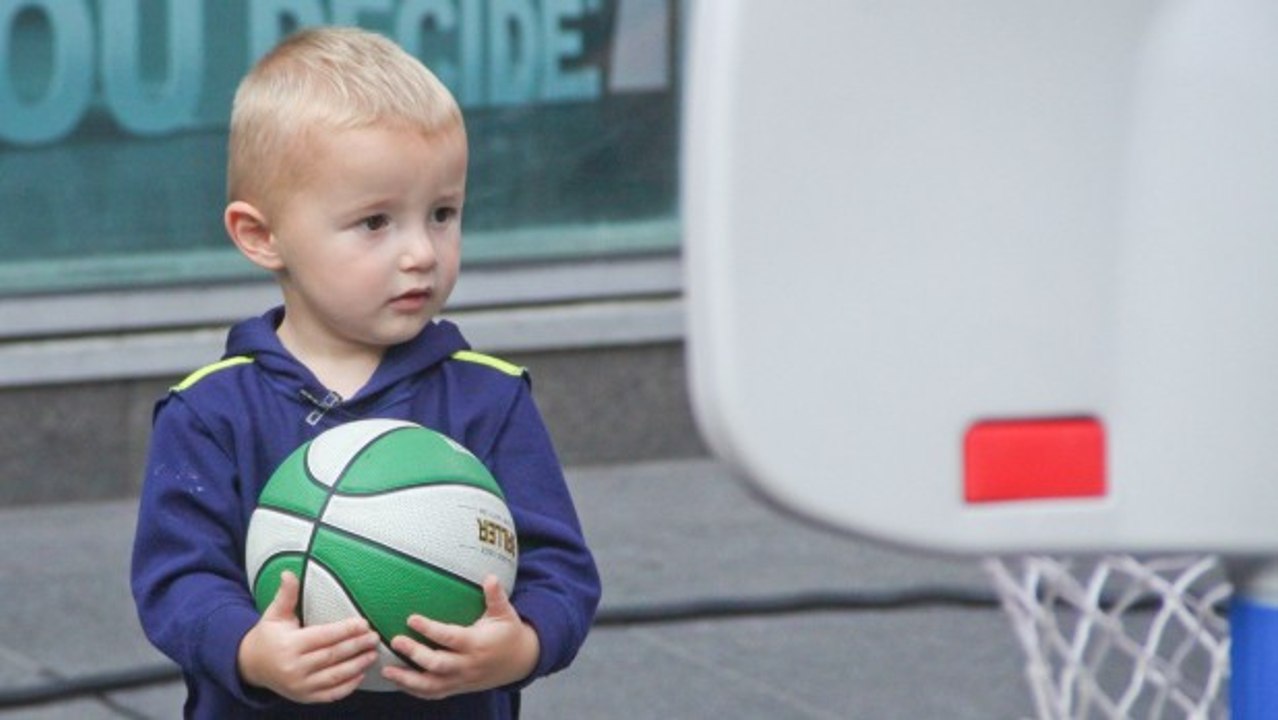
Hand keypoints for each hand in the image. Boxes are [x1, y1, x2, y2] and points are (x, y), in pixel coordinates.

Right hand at [237, 571, 380, 702]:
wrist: (252, 666)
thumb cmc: (268, 636)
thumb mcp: (274, 614)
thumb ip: (286, 595)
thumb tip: (288, 573)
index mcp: (289, 645)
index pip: (323, 636)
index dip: (345, 630)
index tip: (364, 623)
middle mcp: (294, 668)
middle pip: (332, 656)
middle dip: (357, 646)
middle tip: (375, 637)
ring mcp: (300, 686)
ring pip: (335, 676)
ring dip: (357, 666)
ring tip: (373, 654)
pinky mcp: (304, 697)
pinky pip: (330, 694)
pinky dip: (347, 686)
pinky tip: (361, 675)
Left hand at [382, 575, 539, 699]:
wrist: (520, 662)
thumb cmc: (509, 634)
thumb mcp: (505, 613)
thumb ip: (495, 596)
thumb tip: (490, 577)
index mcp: (477, 644)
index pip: (450, 638)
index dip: (430, 630)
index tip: (411, 619)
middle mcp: (468, 665)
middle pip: (437, 664)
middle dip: (414, 654)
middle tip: (396, 641)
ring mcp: (461, 679)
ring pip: (432, 685)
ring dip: (407, 680)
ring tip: (387, 670)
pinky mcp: (457, 687)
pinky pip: (434, 694)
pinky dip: (415, 691)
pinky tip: (399, 682)